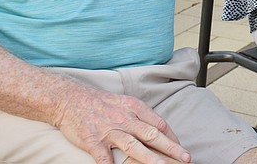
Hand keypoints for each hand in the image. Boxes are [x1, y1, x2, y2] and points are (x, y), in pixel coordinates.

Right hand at [54, 84, 190, 163]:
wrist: (70, 98)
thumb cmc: (100, 102)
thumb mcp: (125, 103)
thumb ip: (141, 116)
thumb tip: (159, 129)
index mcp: (134, 108)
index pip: (159, 123)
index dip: (172, 137)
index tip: (182, 148)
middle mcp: (125, 119)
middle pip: (152, 135)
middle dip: (171, 148)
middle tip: (186, 158)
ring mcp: (109, 131)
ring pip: (133, 146)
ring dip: (149, 158)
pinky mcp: (93, 141)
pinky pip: (104, 157)